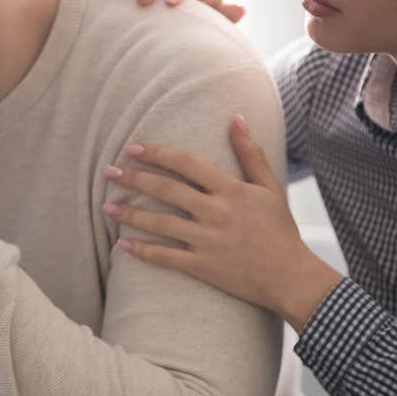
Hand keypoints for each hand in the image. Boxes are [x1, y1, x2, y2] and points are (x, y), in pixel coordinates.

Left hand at [101, 116, 340, 330]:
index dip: (157, 154)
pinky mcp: (203, 267)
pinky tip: (122, 244)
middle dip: (134, 179)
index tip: (133, 149)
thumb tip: (237, 118)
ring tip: (106, 206)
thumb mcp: (269, 187)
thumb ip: (250, 153)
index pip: (186, 164)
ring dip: (130, 214)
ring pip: (160, 223)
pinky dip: (142, 251)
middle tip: (108, 171)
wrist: (290, 276)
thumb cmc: (280, 230)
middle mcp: (216, 213)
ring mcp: (207, 241)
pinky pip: (166, 257)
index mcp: (230, 190)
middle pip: (166, 191)